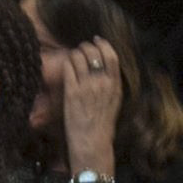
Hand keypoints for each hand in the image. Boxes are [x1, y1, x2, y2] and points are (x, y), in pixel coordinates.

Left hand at [61, 36, 122, 174]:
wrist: (92, 142)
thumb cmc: (103, 125)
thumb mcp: (115, 102)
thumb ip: (111, 84)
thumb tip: (105, 68)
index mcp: (115, 85)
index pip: (111, 56)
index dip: (103, 44)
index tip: (97, 40)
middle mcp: (102, 83)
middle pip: (93, 52)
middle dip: (85, 47)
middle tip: (82, 50)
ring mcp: (86, 87)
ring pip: (78, 56)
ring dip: (74, 54)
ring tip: (73, 58)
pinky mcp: (72, 92)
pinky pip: (68, 68)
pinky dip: (67, 63)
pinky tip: (67, 67)